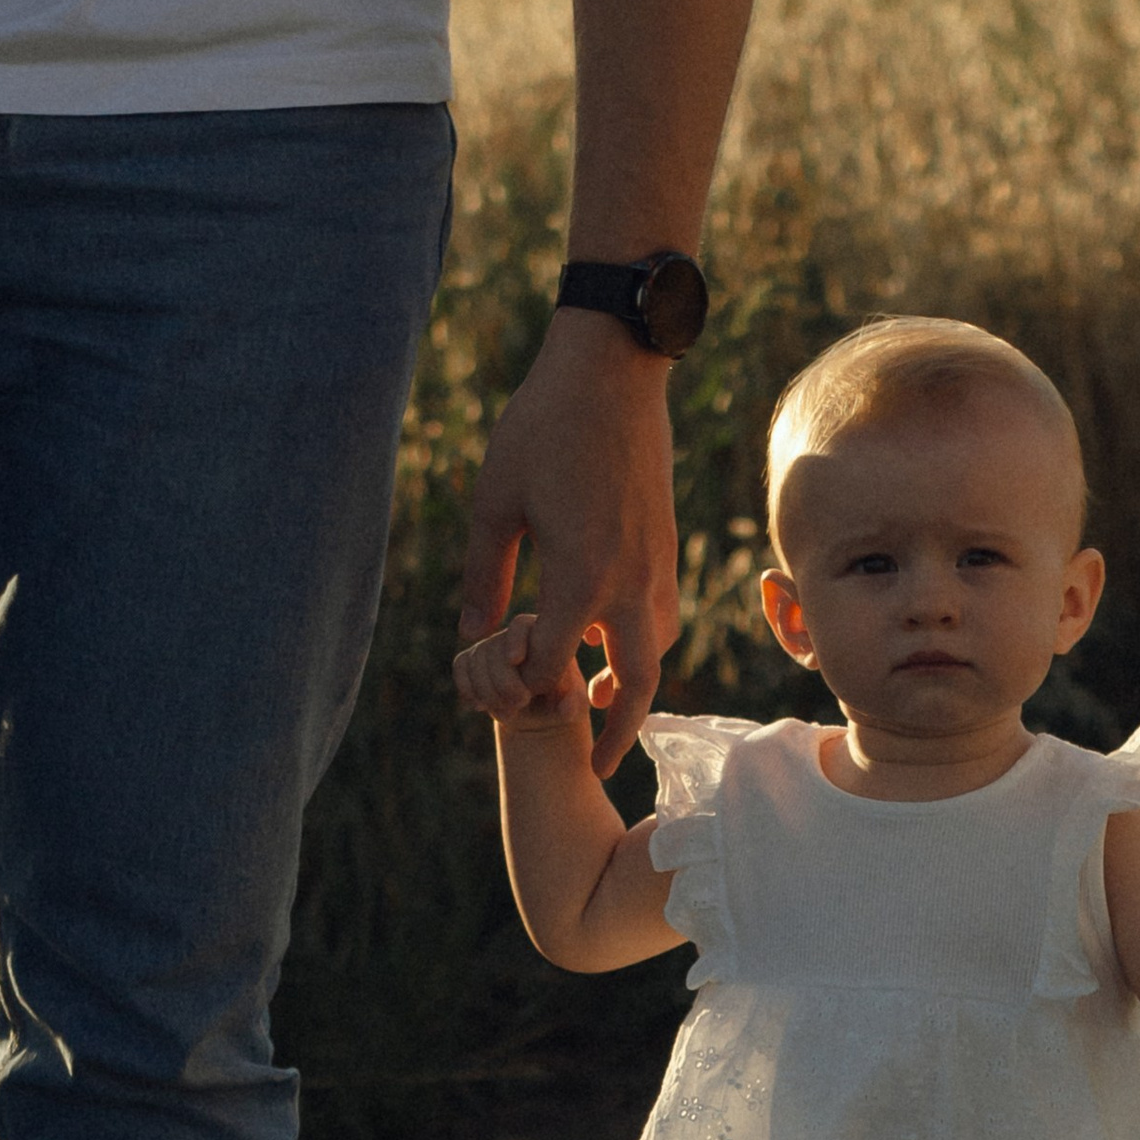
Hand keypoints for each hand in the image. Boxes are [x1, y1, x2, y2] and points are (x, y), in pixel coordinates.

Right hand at [453, 610, 586, 736]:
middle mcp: (514, 636)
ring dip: (487, 690)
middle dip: (502, 679)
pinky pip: (461, 666)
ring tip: (507, 712)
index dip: (515, 639)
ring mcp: (491, 646)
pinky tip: (479, 706)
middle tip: (520, 703)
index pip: (522, 624)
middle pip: (495, 645)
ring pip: (476, 658)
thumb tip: (568, 709)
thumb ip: (573, 704)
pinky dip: (467, 687)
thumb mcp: (573, 706)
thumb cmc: (561, 703)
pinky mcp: (473, 660)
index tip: (516, 660)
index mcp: (542, 635)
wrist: (536, 714)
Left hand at [458, 309, 678, 772]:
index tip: (502, 688)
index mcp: (582, 578)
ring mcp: (657, 566)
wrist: (613, 372)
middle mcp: (630, 583)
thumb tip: (472, 637)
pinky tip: (611, 635)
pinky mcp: (666, 547)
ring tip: (601, 699)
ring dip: (634, 683)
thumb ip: (485, 576)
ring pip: (657, 650)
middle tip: (604, 767)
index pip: (555, 667)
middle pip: (635, 683)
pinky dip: (643, 641)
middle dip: (619, 731)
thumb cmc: (542, 428)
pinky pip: (662, 615)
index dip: (526, 687)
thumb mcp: (495, 503)